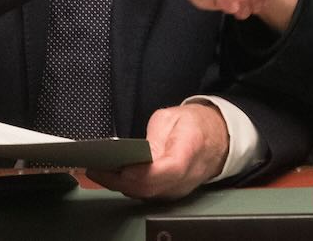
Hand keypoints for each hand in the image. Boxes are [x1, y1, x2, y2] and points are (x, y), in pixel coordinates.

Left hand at [86, 102, 229, 199]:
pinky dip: (128, 186)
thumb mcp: (172, 117)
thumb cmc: (194, 124)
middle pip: (148, 188)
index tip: (116, 166)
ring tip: (97, 170)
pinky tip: (113, 176)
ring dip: (119, 185)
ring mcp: (178, 189)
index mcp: (189, 150)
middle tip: (94, 168)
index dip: (139, 172)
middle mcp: (184, 177)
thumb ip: (153, 137)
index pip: (164, 170)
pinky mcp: (170, 193)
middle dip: (117, 180)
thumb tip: (135, 157)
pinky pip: (147, 193)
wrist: (218, 138)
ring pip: (144, 194)